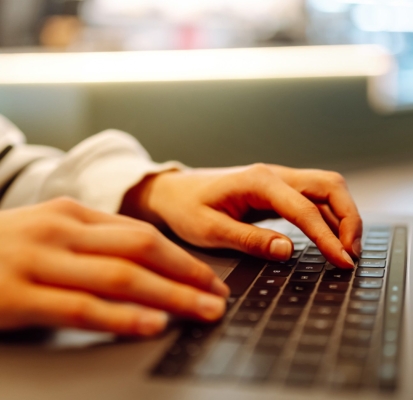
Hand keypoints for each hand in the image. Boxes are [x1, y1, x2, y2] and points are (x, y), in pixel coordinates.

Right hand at [0, 198, 228, 335]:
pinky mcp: (17, 296)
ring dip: (170, 295)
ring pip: (121, 277)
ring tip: (203, 311)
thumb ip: (94, 243)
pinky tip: (153, 324)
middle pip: (141, 251)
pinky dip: (122, 317)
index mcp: (73, 214)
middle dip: (188, 275)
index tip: (209, 277)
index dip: (182, 258)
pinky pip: (82, 307)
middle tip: (219, 295)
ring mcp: (38, 261)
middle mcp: (61, 231)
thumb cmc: (3, 249)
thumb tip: (149, 265)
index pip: (142, 234)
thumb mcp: (49, 233)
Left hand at [123, 164, 361, 268]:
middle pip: (330, 186)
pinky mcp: (279, 191)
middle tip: (351, 254)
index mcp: (258, 181)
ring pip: (327, 190)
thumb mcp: (210, 230)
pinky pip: (314, 199)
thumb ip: (249, 240)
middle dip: (349, 218)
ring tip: (346, 250)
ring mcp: (279, 180)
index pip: (305, 209)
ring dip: (343, 217)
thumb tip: (287, 251)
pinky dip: (329, 217)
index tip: (342, 261)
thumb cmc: (187, 208)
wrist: (174, 192)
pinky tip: (330, 238)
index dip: (328, 237)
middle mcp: (274, 174)